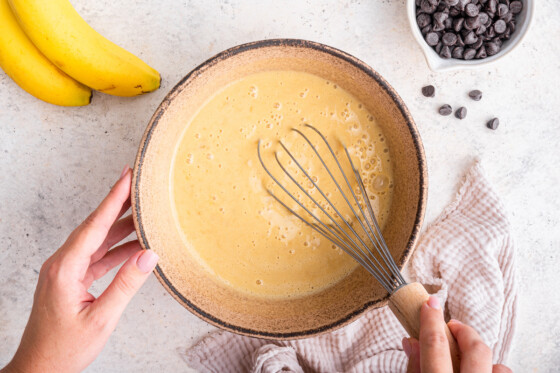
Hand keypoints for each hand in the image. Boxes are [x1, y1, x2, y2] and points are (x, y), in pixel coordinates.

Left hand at [2, 166, 158, 372]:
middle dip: (118, 204)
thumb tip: (149, 255)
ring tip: (144, 212)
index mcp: (64, 268)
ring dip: (120, 227)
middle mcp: (62, 263)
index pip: (94, 226)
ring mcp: (66, 270)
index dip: (113, 199)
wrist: (40, 368)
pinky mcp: (71, 279)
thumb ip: (126, 284)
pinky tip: (135, 246)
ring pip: (97, 240)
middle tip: (138, 185)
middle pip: (95, 226)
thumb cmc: (63, 349)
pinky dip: (117, 249)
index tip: (126, 177)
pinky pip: (97, 256)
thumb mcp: (101, 318)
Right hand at [402, 296, 511, 372]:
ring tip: (465, 356)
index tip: (430, 303)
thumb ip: (414, 368)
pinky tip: (477, 372)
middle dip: (464, 331)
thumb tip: (412, 342)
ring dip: (481, 356)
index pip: (435, 346)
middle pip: (476, 349)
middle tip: (450, 326)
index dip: (431, 320)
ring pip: (499, 365)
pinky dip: (492, 370)